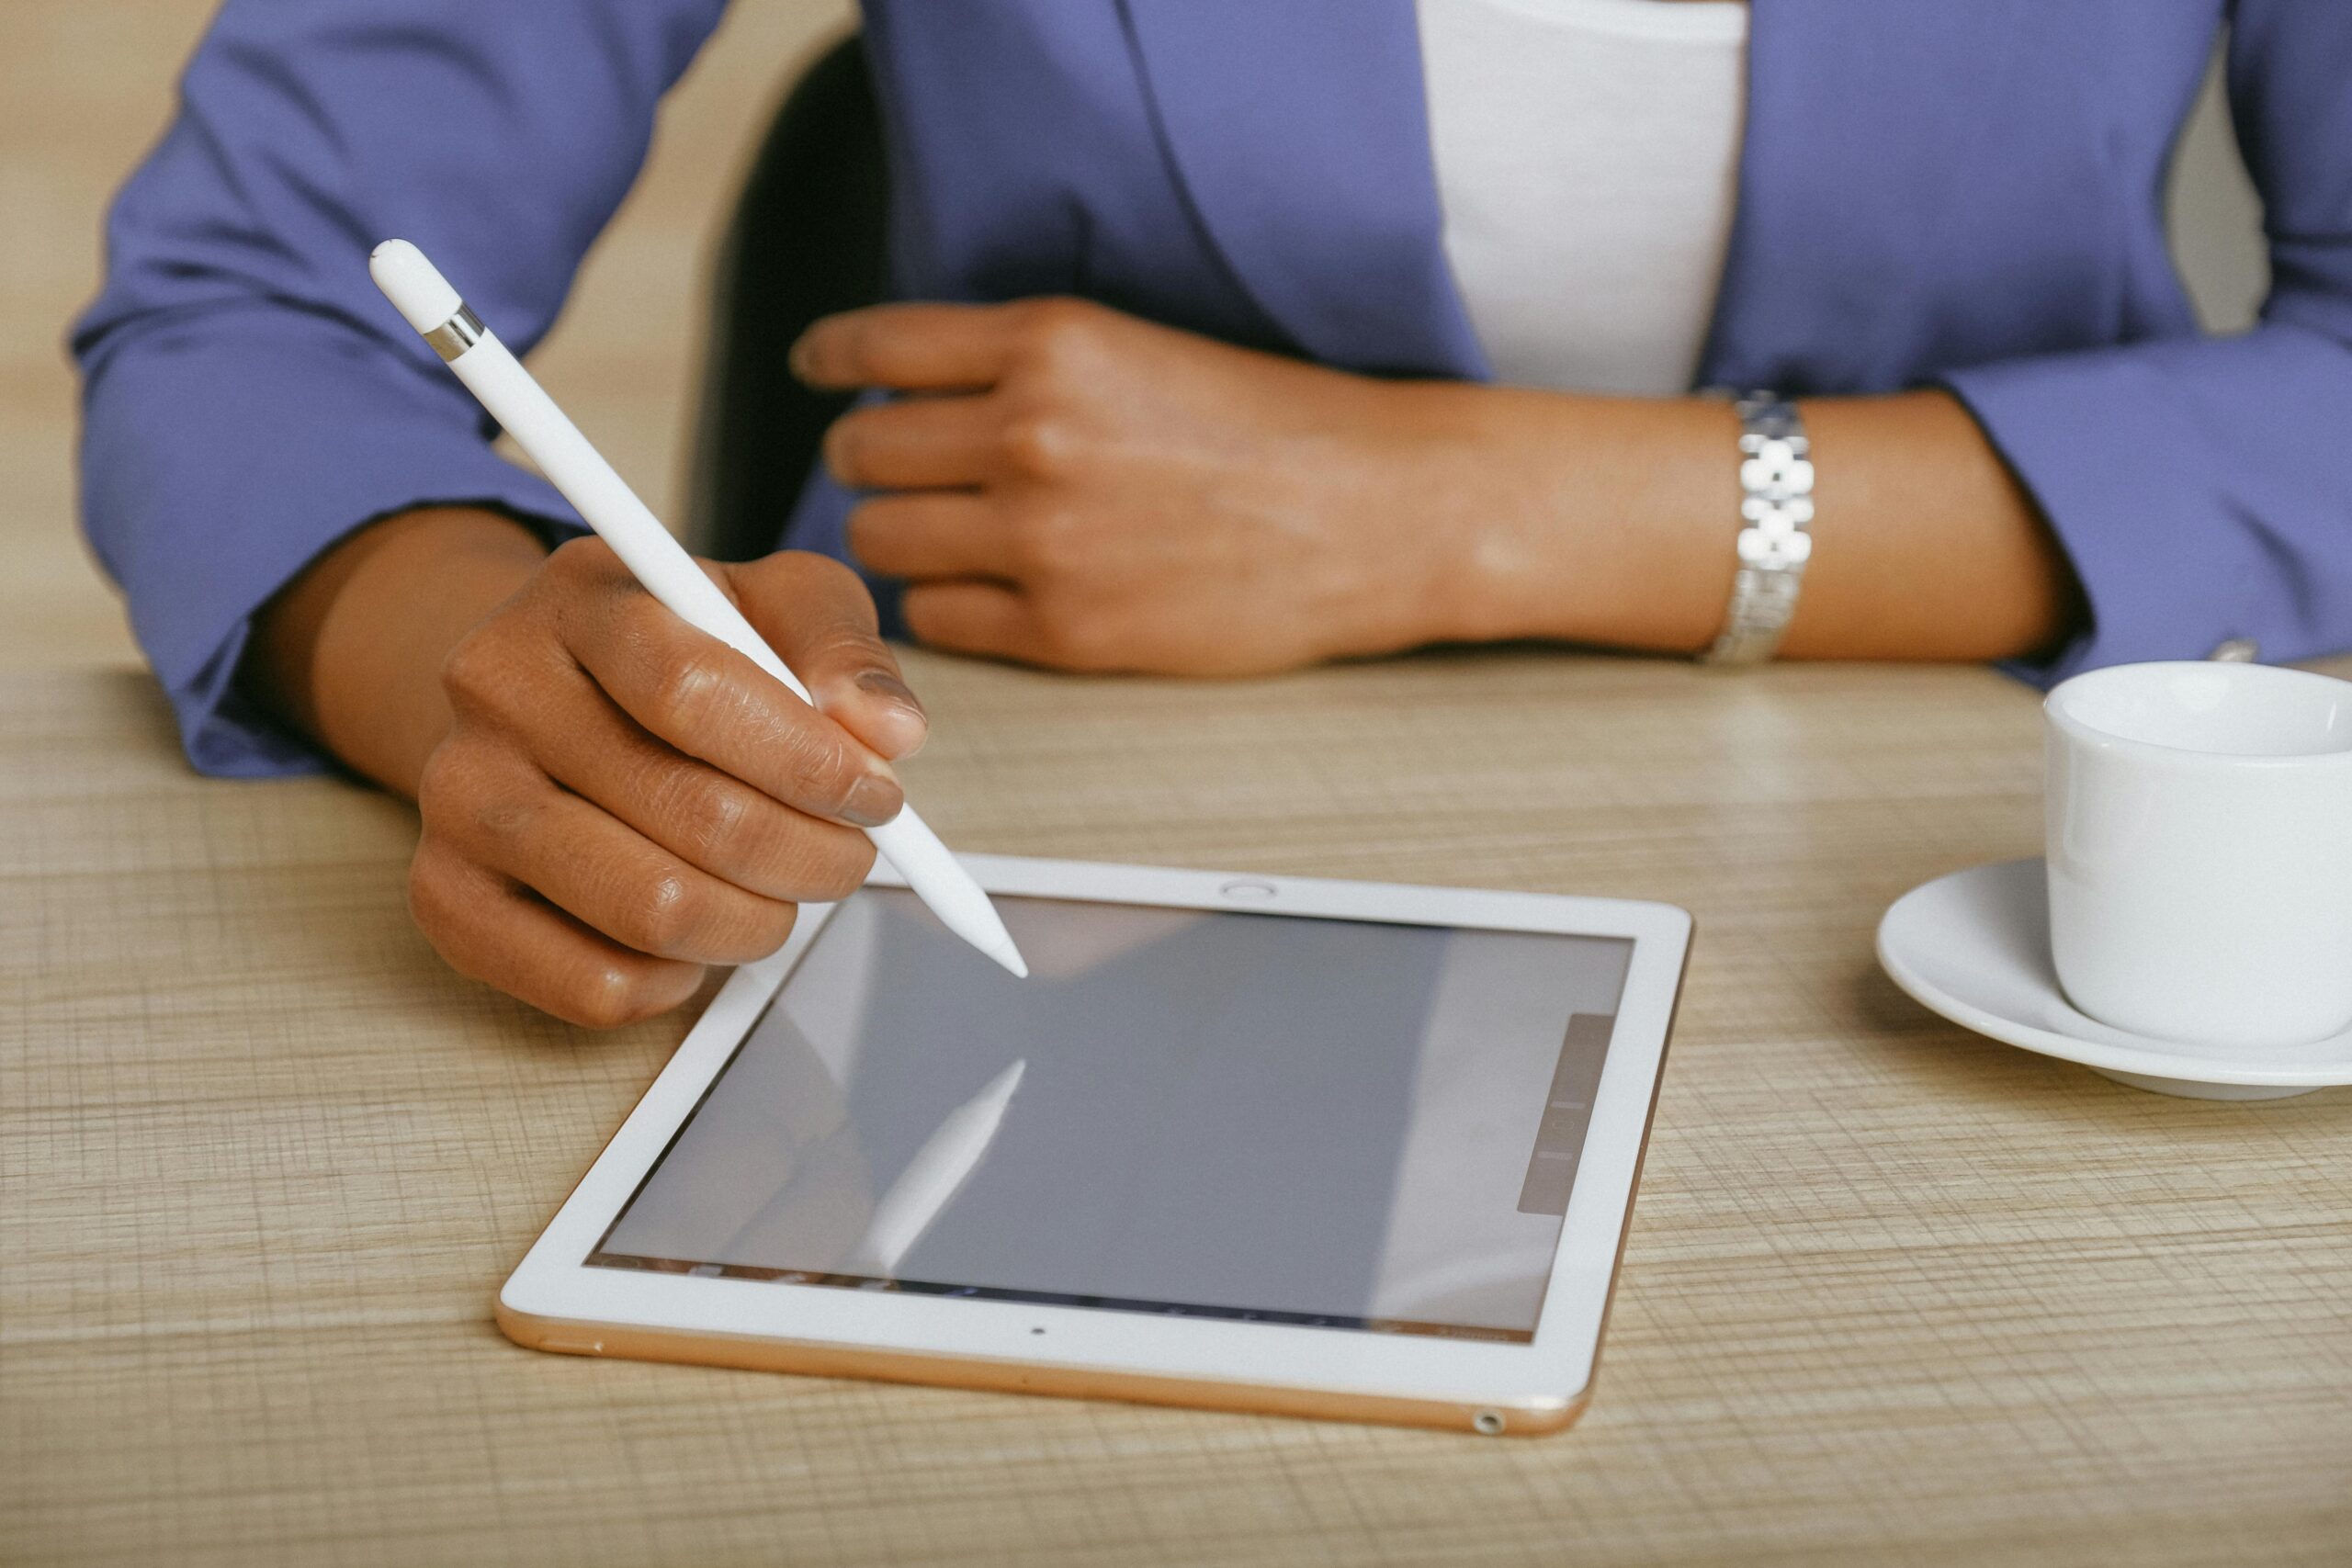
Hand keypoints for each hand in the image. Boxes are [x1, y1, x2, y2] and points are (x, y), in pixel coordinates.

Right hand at [406, 539, 925, 1025]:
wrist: (546, 695)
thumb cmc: (682, 651)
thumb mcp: (775, 605)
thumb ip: (842, 648)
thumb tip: (886, 728)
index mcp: (582, 597)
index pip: (696, 692)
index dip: (809, 762)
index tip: (877, 794)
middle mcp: (498, 689)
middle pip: (689, 813)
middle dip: (810, 854)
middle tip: (848, 855)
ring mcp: (458, 798)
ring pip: (649, 909)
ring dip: (755, 922)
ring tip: (781, 893)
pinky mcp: (447, 896)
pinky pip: (594, 984)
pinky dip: (677, 979)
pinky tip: (697, 931)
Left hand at [793, 298, 1473, 673]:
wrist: (1377, 512)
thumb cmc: (1273, 428)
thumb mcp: (1137, 348)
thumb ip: (1024, 366)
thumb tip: (912, 398)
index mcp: (1049, 342)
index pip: (876, 347)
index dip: (832, 362)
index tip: (820, 372)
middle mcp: (1031, 432)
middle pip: (862, 452)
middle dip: (874, 462)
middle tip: (910, 474)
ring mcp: (1042, 538)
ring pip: (883, 540)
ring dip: (905, 538)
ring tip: (959, 537)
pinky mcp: (1064, 629)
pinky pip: (936, 619)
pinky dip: (949, 606)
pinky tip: (996, 591)